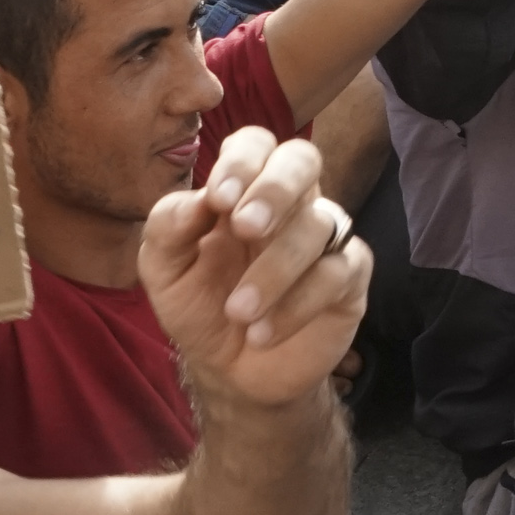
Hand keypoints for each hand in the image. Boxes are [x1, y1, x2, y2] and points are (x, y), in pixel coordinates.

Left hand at [137, 130, 370, 411]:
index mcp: (244, 190)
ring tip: (239, 312)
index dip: (243, 160)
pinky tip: (263, 332)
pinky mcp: (349, 278)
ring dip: (274, 270)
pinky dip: (297, 304)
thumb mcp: (164, 270)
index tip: (218, 199)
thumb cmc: (200, 307)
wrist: (229, 372)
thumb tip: (198, 199)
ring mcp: (325, 238)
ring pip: (319, 225)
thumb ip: (168, 227)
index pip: (256, 143)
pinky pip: (338, 273)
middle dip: (276, 188)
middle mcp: (290, 204)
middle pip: (304, 159)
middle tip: (246, 229)